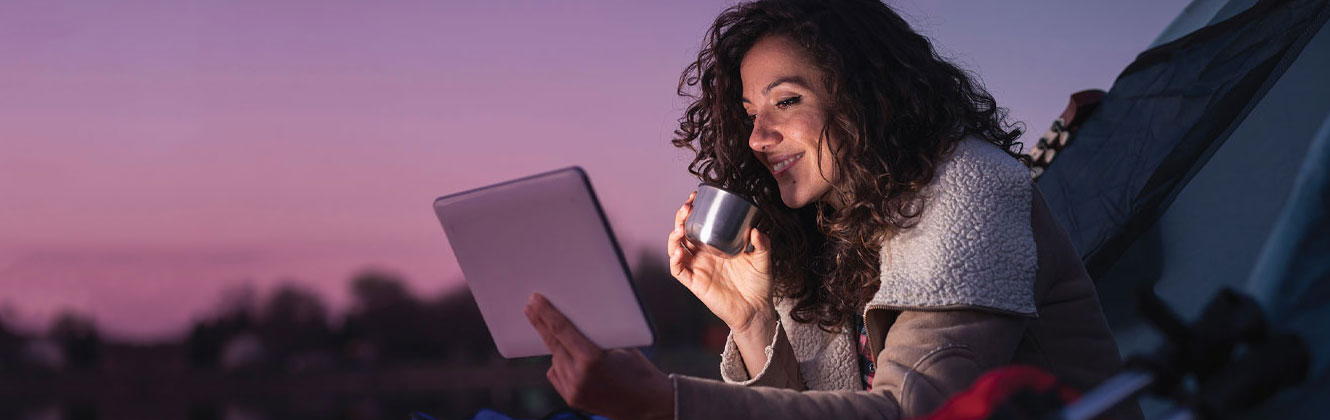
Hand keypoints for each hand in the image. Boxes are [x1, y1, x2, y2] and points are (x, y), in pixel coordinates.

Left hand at [524, 293, 672, 419]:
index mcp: (592, 359)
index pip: (561, 330)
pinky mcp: (572, 400)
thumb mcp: (621, 345)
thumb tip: (574, 317)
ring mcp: (573, 391)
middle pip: (552, 343)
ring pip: (555, 359)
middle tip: (530, 307)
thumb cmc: (640, 370)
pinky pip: (557, 374)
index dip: (546, 313)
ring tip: (566, 337)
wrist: (649, 405)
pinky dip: (561, 363)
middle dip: (540, 324)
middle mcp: (578, 376)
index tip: (534, 300)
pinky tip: (572, 360)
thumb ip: (595, 336)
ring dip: (557, 346)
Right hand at [666, 191, 776, 335]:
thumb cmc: (758, 284)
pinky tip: (679, 252)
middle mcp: (704, 255)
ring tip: (680, 227)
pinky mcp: (695, 283)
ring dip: (674, 236)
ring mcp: (698, 268)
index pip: (700, 224)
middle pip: (684, 232)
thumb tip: (755, 230)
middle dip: (681, 218)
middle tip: (687, 207)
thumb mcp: (763, 260)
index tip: (696, 197)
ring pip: (676, 249)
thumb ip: (761, 244)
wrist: (756, 310)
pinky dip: (674, 260)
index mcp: (716, 245)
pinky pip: (678, 271)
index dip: (694, 210)